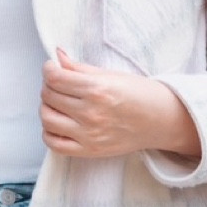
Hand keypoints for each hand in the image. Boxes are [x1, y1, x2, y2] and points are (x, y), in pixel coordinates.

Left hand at [40, 48, 201, 165]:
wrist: (160, 120)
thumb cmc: (139, 94)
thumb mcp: (111, 75)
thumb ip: (80, 68)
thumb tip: (57, 56)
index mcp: (98, 90)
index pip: (55, 78)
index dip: (48, 70)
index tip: (51, 68)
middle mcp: (91, 113)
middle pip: (49, 96)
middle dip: (48, 86)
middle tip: (57, 83)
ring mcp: (89, 135)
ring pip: (47, 118)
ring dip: (46, 107)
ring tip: (56, 102)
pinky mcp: (89, 151)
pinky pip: (54, 143)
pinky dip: (48, 132)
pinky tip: (57, 122)